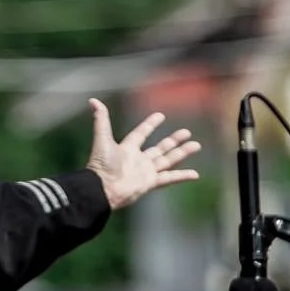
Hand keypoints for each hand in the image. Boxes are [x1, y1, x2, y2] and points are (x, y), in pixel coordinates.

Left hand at [86, 104, 200, 211]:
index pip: (141, 134)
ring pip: (169, 160)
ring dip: (182, 153)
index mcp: (127, 149)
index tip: (160, 116)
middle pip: (160, 148)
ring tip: (196, 145)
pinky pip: (170, 178)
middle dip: (173, 140)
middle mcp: (139, 160)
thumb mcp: (102, 139)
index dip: (150, 124)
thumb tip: (93, 100)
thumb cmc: (101, 165)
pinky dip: (182, 176)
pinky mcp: (151, 183)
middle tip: (187, 132)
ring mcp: (146, 172)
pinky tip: (195, 174)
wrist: (102, 189)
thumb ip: (101, 120)